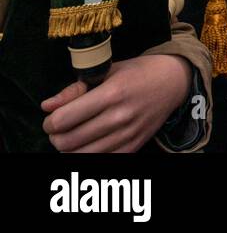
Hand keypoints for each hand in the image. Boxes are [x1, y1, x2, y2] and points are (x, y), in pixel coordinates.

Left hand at [42, 54, 190, 152]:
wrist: (173, 82)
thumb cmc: (137, 73)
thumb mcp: (106, 72)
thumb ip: (75, 89)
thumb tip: (47, 106)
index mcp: (112, 93)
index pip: (63, 119)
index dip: (49, 122)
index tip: (52, 118)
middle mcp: (120, 116)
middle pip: (68, 141)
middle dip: (55, 137)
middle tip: (59, 129)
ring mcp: (128, 134)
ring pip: (81, 155)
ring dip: (69, 149)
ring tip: (72, 137)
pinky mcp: (134, 146)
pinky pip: (101, 160)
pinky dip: (88, 155)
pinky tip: (88, 145)